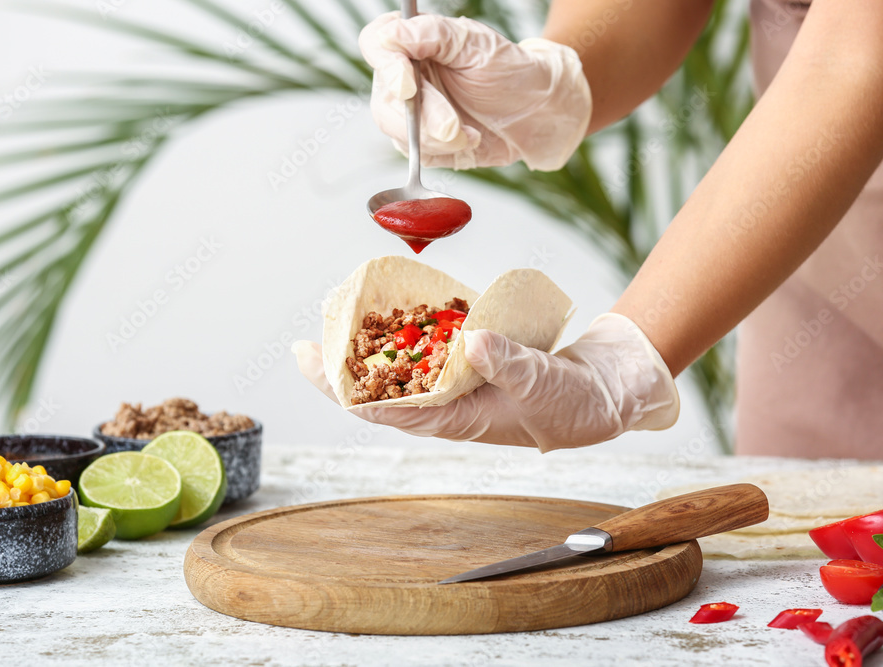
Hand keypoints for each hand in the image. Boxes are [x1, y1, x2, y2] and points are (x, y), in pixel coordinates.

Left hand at [293, 314, 678, 451]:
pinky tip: (393, 312)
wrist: (605, 392)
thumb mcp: (541, 383)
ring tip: (338, 322)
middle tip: (308, 340)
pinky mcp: (471, 363)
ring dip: (370, 348)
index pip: (386, 409)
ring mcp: (457, 384)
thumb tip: (471, 340)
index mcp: (455, 420)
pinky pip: (430, 350)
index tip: (311, 363)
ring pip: (401, 369)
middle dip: (343, 367)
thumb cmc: (573, 403)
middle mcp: (448, 405)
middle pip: (382, 389)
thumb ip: (507, 362)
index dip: (344, 389)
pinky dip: (409, 331)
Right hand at [358, 12, 591, 170]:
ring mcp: (410, 113)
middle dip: (422, 117)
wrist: (537, 112)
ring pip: (397, 131)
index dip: (386, 67)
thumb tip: (390, 36)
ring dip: (435, 138)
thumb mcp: (475, 43)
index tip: (409, 85)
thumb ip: (431, 34)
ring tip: (470, 134)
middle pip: (385, 98)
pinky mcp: (422, 143)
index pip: (376, 46)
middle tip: (453, 126)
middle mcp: (405, 77)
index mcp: (413, 43)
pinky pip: (417, 154)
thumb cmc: (509, 70)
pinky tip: (470, 139)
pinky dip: (445, 151)